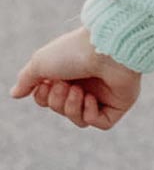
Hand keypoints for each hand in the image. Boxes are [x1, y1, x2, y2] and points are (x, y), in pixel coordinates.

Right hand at [9, 25, 141, 129]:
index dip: (43, 98)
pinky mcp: (120, 101)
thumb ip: (28, 79)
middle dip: (57, 102)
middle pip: (63, 109)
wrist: (107, 47)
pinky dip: (90, 114)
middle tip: (64, 85)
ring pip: (79, 118)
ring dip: (72, 108)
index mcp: (72, 71)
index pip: (50, 98)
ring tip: (77, 90)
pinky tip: (91, 98)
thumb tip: (15, 93)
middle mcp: (89, 81)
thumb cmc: (74, 51)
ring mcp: (106, 92)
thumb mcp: (42, 62)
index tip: (45, 85)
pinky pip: (102, 123)